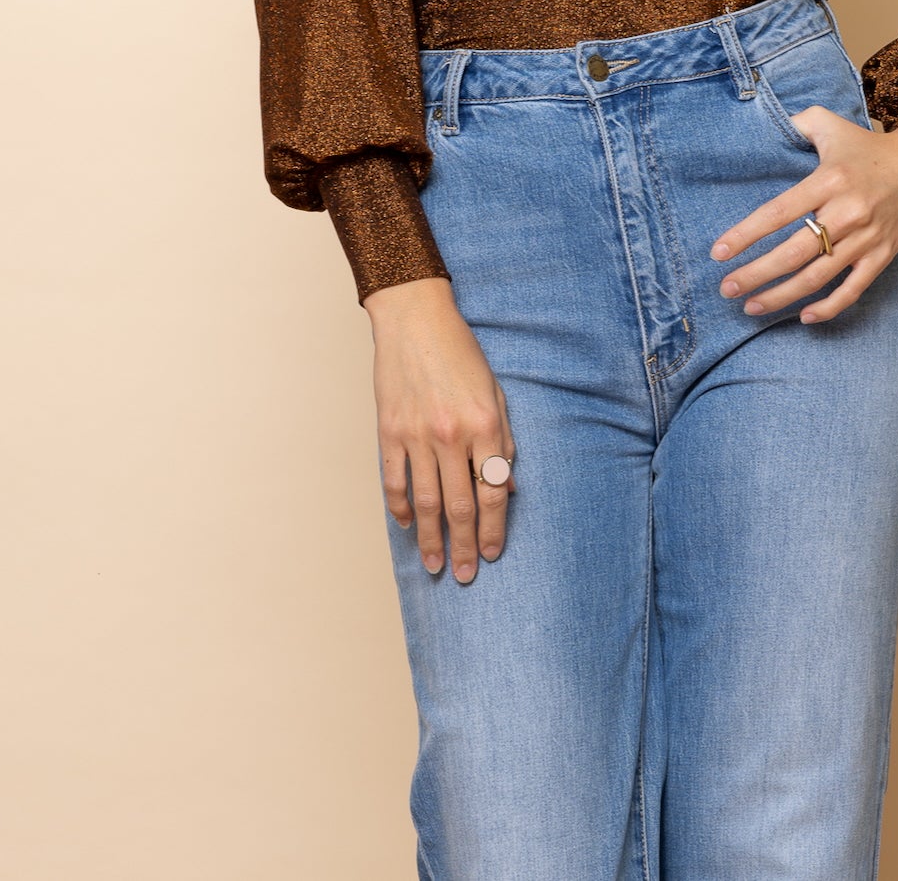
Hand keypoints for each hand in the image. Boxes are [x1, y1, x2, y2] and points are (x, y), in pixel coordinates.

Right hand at [363, 276, 516, 581]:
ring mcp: (417, 435)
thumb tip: (508, 488)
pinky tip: (408, 526)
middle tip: (464, 575)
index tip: (492, 554)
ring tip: (435, 565)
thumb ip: (503, 440)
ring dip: (432, 539)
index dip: (494, 529)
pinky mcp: (390, 432)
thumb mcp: (495, 392)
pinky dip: (400, 508)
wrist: (416, 320)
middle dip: (464, 546)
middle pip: (460, 506)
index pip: (493, 492)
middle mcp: (452, 435)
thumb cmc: (461, 353)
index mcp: (485, 425)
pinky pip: (395, 481)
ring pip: (426, 502)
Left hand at [709, 114, 897, 323]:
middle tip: (726, 288)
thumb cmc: (868, 147)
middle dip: (755, 274)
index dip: (746, 234)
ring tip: (750, 306)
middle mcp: (847, 212)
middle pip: (793, 253)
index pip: (779, 212)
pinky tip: (802, 316)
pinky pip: (853, 290)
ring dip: (781, 296)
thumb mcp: (830, 124)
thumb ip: (796, 122)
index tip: (719, 252)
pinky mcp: (882, 256)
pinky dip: (828, 308)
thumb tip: (766, 124)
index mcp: (829, 180)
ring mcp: (866, 239)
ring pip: (817, 277)